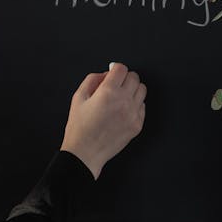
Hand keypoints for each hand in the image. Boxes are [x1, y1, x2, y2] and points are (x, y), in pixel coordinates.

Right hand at [60, 63, 145, 178]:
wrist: (85, 153)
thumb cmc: (79, 127)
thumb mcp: (78, 97)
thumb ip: (92, 79)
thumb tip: (106, 74)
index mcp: (108, 92)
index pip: (121, 69)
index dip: (115, 68)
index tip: (112, 72)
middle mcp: (123, 101)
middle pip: (134, 77)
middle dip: (124, 78)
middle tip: (116, 84)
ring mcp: (133, 113)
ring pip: (142, 90)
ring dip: (132, 89)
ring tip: (121, 97)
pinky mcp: (137, 125)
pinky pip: (143, 106)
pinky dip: (135, 104)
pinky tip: (123, 110)